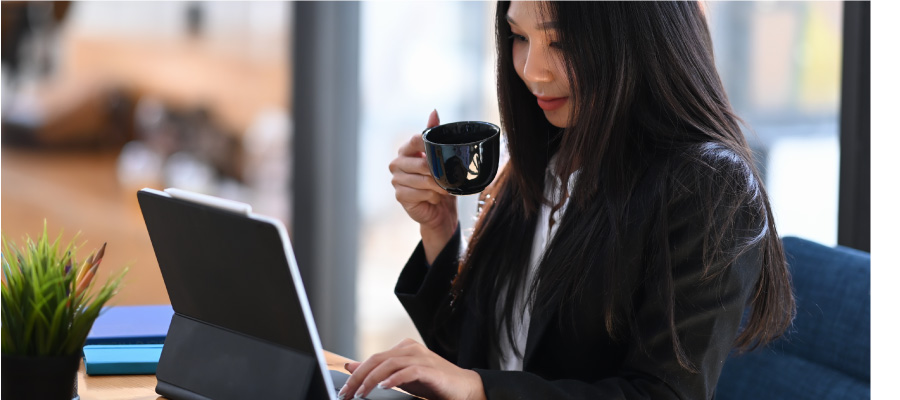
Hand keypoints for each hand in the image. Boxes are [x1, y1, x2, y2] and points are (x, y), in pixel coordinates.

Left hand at [338, 338, 485, 399]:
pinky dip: (394, 379)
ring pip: (389, 364)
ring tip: (362, 393)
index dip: (356, 374)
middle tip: (347, 393)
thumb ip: (379, 372)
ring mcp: (421, 358)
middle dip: (358, 377)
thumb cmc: (433, 383)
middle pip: (377, 359)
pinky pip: (409, 371)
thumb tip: (351, 365)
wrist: (464, 388)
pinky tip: (384, 387)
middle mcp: (410, 349)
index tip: (344, 390)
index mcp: (403, 349)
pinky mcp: (430, 370)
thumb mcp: (401, 378)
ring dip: (372, 380)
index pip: (373, 359)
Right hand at [389, 110, 457, 263]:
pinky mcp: (400, 195)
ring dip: (438, 186)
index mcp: (405, 150)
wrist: (439, 209)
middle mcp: (397, 163)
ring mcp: (396, 180)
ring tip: (442, 189)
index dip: (430, 146)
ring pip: (424, 179)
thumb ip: (434, 133)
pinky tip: (433, 198)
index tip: (442, 154)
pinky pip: (422, 193)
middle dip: (438, 173)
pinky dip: (433, 196)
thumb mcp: (439, 156)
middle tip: (446, 178)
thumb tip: (434, 111)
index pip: (416, 140)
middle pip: (422, 162)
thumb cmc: (439, 181)